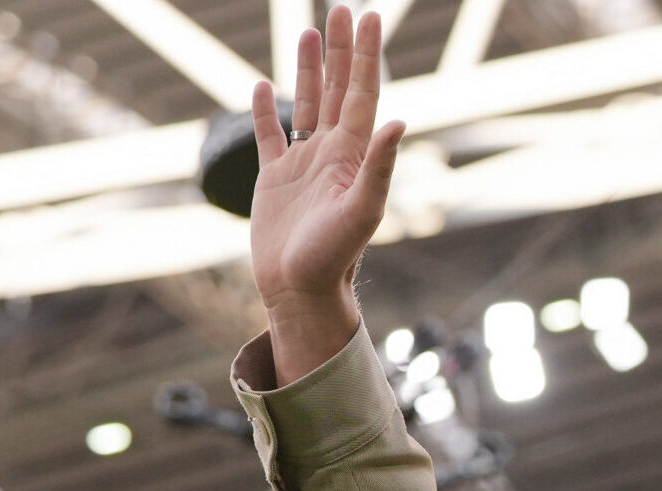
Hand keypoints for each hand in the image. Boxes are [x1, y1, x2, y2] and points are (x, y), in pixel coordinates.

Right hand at [248, 5, 406, 379]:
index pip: (362, 92)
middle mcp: (332, 154)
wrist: (301, 292)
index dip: (366, 55)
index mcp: (354, 155)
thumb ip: (379, 165)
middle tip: (341, 8)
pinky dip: (265, 111)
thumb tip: (399, 121)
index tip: (368, 17)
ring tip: (309, 32)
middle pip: (338, 88)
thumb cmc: (334, 257)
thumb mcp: (362, 210)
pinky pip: (269, 136)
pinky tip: (263, 86)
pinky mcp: (275, 180)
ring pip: (307, 104)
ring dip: (309, 69)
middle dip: (341, 49)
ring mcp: (303, 165)